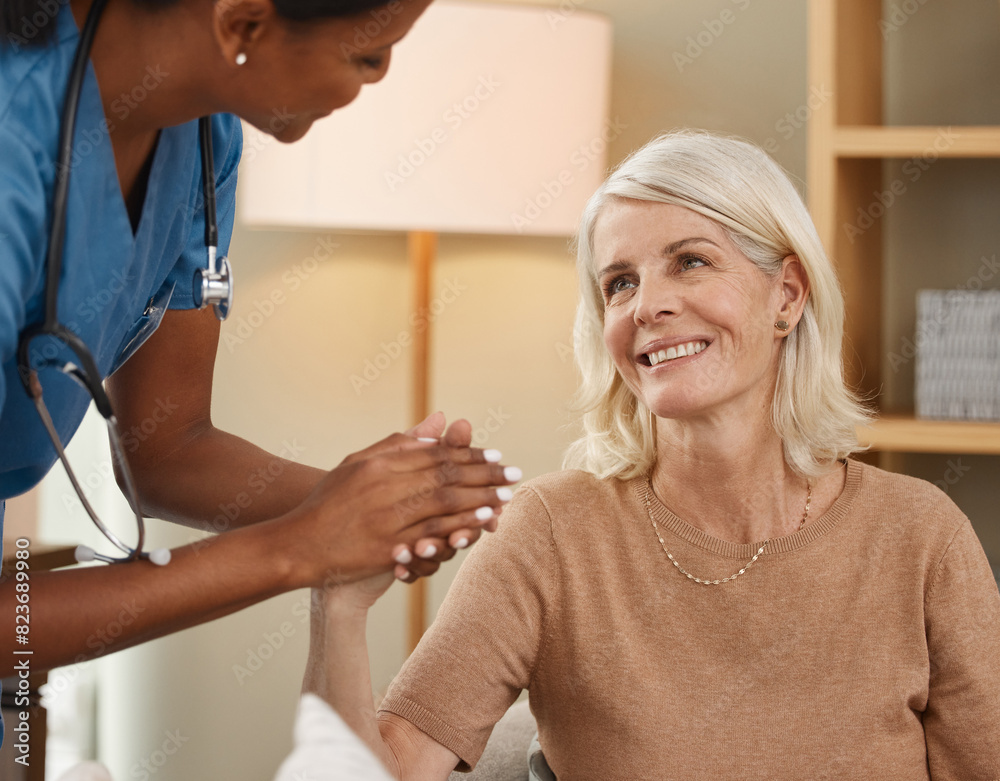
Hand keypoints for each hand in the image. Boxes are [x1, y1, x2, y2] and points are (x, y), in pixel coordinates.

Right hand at [275, 415, 518, 588]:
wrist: (297, 544)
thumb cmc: (328, 501)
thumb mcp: (358, 463)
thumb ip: (399, 443)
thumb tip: (439, 420)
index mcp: (380, 464)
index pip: (435, 454)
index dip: (469, 454)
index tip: (495, 455)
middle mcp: (385, 486)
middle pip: (446, 475)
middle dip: (485, 474)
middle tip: (513, 474)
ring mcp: (386, 517)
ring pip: (443, 502)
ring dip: (480, 499)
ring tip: (506, 497)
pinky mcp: (386, 547)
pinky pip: (430, 533)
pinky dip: (458, 526)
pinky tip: (480, 523)